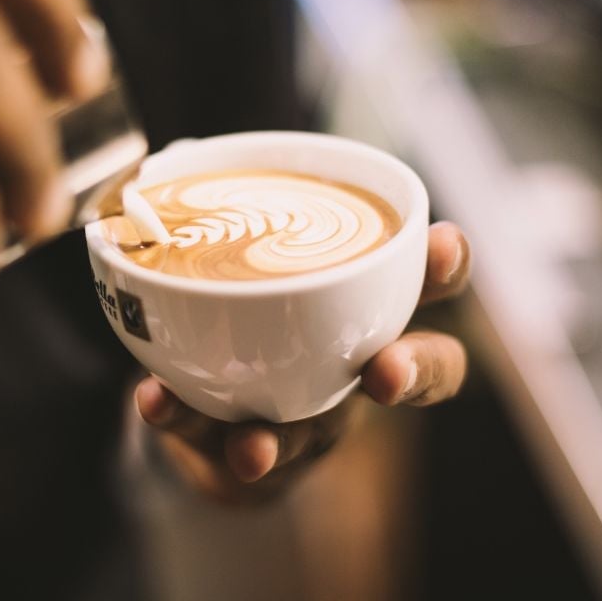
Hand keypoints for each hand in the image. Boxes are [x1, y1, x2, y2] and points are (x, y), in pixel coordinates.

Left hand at [135, 221, 470, 503]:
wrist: (208, 404)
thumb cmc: (247, 308)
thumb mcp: (244, 253)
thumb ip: (223, 209)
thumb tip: (179, 150)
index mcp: (366, 305)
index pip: (427, 282)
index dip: (446, 265)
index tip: (440, 242)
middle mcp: (353, 366)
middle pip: (419, 372)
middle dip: (414, 370)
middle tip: (386, 372)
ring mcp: (306, 420)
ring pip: (312, 436)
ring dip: (279, 440)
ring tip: (251, 446)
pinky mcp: (244, 450)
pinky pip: (213, 442)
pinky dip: (182, 419)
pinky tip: (155, 401)